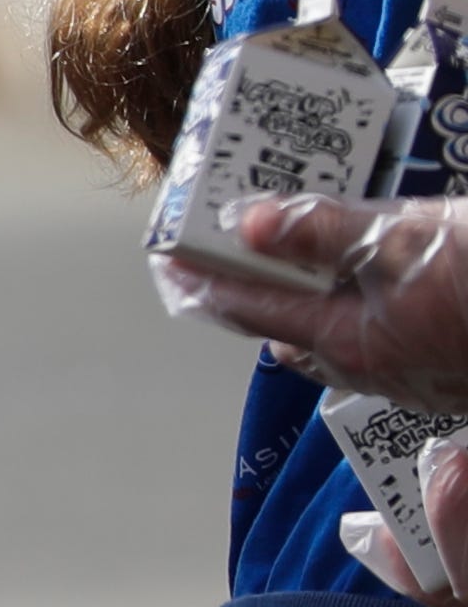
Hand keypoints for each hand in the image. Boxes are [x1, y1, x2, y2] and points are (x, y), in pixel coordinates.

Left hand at [191, 196, 467, 408]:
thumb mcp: (411, 240)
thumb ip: (327, 232)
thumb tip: (248, 225)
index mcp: (344, 340)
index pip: (246, 307)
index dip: (202, 280)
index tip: (167, 260)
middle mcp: (368, 371)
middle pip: (286, 330)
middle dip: (257, 291)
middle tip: (242, 249)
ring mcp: (410, 381)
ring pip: (335, 341)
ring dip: (312, 305)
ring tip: (311, 261)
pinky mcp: (443, 378)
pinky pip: (381, 346)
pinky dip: (359, 313)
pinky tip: (381, 286)